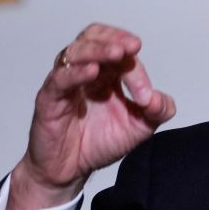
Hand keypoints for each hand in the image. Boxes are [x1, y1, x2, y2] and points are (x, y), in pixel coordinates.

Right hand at [6, 24, 175, 209]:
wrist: (72, 171)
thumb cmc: (101, 142)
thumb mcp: (140, 127)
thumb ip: (157, 111)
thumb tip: (159, 99)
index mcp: (109, 73)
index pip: (122, 55)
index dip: (136, 68)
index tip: (146, 95)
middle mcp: (86, 71)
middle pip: (94, 38)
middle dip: (114, 38)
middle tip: (132, 46)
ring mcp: (66, 83)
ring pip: (75, 51)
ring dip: (97, 49)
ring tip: (116, 53)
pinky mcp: (49, 99)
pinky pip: (59, 79)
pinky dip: (75, 73)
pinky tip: (91, 72)